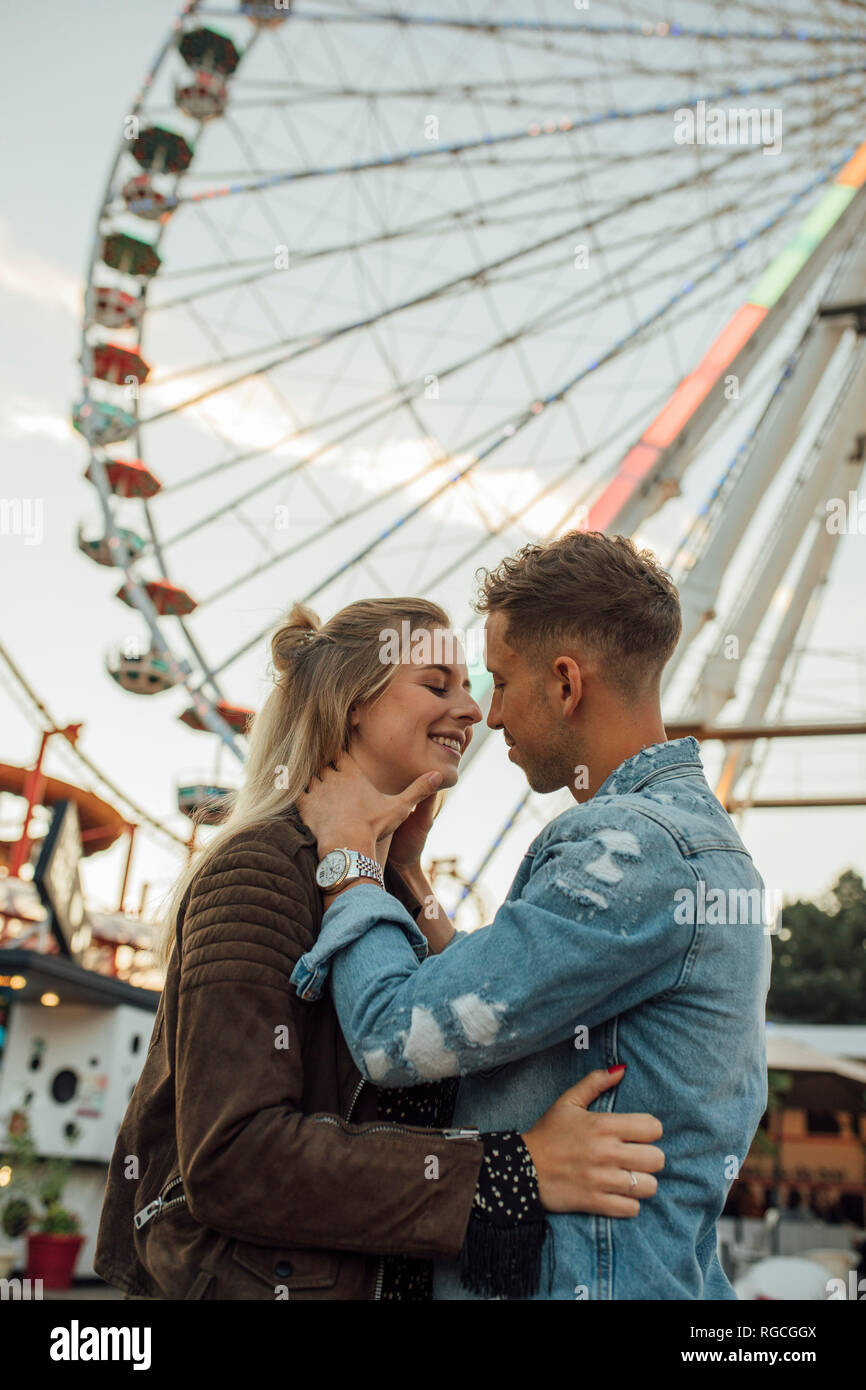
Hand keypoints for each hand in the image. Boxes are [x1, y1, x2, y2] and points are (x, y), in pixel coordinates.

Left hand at [298, 750, 441, 856]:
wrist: (348, 845)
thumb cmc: (374, 825)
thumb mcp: (401, 806)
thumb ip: (419, 789)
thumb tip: (440, 775)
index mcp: (352, 772)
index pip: (340, 753)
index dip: (340, 757)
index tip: (341, 760)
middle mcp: (332, 777)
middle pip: (324, 764)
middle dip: (327, 769)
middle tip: (332, 778)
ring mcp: (317, 790)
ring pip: (310, 778)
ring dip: (314, 783)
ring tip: (321, 792)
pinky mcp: (305, 806)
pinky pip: (298, 795)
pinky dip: (302, 797)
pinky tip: (308, 804)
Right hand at [520, 1068, 663, 1215]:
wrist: (519, 1168)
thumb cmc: (548, 1133)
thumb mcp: (568, 1102)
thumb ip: (595, 1083)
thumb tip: (622, 1069)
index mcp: (602, 1125)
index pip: (652, 1128)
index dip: (650, 1131)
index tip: (639, 1135)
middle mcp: (606, 1152)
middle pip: (657, 1159)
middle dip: (650, 1158)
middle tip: (636, 1158)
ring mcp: (601, 1180)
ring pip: (648, 1186)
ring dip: (641, 1183)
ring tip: (629, 1177)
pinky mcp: (595, 1202)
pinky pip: (632, 1209)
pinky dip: (629, 1204)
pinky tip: (618, 1194)